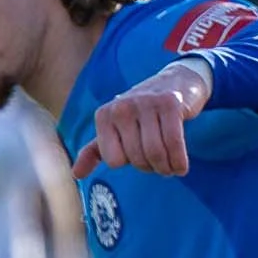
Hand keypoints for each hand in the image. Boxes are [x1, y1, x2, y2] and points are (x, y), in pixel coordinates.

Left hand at [70, 62, 210, 181]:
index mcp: (104, 115)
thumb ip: (95, 151)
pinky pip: (173, 143)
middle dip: (151, 168)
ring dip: (166, 168)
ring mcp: (146, 103)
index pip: (113, 161)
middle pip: (136, 158)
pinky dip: (179, 161)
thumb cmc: (142, 113)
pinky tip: (181, 166)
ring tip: (171, 167)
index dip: (129, 163)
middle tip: (159, 164)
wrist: (176, 82)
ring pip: (154, 152)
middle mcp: (121, 106)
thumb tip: (76, 174)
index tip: (138, 154)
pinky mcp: (170, 103)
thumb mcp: (115, 128)